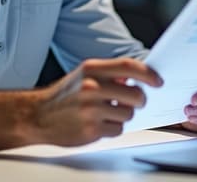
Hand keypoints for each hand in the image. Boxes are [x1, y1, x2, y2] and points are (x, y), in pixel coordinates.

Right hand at [33, 57, 162, 145]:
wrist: (38, 115)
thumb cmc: (65, 95)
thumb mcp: (84, 75)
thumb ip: (109, 74)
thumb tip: (136, 76)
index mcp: (91, 69)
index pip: (128, 66)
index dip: (148, 73)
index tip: (158, 81)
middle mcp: (91, 87)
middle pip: (135, 94)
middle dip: (138, 100)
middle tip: (132, 101)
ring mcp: (91, 109)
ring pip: (128, 114)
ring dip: (123, 115)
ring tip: (107, 112)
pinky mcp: (91, 130)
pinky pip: (118, 130)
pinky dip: (112, 128)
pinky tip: (98, 123)